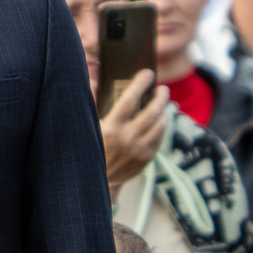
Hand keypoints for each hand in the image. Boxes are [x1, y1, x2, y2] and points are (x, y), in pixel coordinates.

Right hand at [100, 71, 170, 189]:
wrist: (98, 179)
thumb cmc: (92, 146)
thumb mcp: (88, 126)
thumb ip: (91, 102)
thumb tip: (92, 80)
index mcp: (111, 127)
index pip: (130, 99)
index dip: (141, 83)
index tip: (148, 73)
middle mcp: (127, 139)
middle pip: (152, 112)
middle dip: (161, 97)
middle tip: (162, 89)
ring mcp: (139, 150)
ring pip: (160, 125)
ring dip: (164, 111)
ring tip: (164, 103)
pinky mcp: (146, 159)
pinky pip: (160, 138)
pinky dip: (162, 126)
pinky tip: (161, 119)